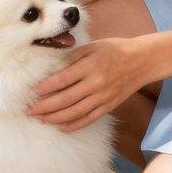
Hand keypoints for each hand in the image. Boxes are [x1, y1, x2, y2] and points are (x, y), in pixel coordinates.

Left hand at [26, 37, 151, 131]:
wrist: (142, 61)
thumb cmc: (116, 49)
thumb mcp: (93, 46)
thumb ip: (73, 57)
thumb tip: (53, 68)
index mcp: (91, 66)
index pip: (62, 79)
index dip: (45, 87)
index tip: (32, 92)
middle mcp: (96, 83)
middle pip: (65, 99)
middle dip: (44, 107)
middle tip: (29, 110)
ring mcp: (103, 97)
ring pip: (75, 113)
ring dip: (55, 118)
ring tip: (40, 119)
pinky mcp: (109, 106)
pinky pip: (88, 119)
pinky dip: (72, 125)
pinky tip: (60, 126)